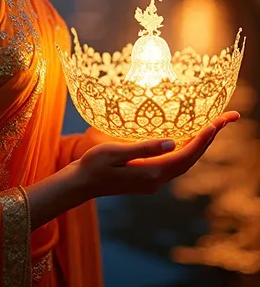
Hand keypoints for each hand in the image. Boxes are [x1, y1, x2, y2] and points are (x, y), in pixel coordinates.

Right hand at [75, 111, 239, 200]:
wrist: (81, 184)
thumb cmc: (93, 164)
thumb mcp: (114, 151)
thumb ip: (144, 147)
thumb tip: (173, 142)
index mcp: (151, 173)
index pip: (184, 155)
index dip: (201, 140)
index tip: (214, 124)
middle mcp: (156, 180)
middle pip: (190, 160)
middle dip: (207, 140)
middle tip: (223, 121)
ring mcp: (152, 181)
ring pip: (183, 163)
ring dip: (198, 145)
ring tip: (211, 126)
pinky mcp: (147, 178)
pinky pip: (174, 163)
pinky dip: (185, 150)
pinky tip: (186, 138)